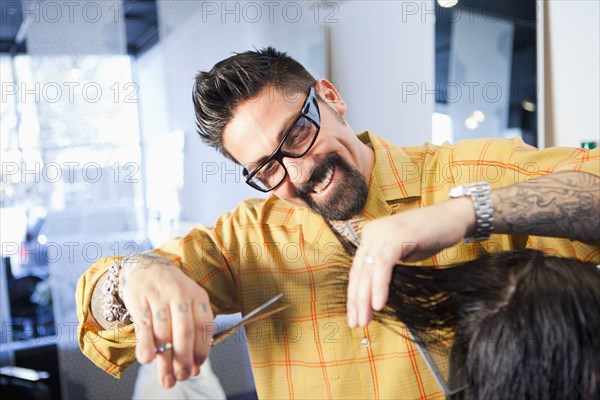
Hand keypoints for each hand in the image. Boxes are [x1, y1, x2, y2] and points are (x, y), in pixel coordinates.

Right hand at [119, 254, 213, 387]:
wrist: (145, 266)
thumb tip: (195, 368)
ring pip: (163, 333)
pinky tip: (147, 360)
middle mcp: (180, 294)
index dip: (202, 350)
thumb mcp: (188, 304)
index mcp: (198, 296)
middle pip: (185, 331)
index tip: (197, 368)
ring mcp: (159, 296)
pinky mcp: (139, 300)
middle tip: (182, 377)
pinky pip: (144, 326)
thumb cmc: (171, 292)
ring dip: (165, 360)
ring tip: (167, 379)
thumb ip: (192, 333)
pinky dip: (146, 345)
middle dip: (184, 359)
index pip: (204, 326)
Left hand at [346, 197, 474, 327]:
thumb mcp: (403, 253)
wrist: (455, 217)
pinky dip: (380, 286)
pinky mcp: (397, 236)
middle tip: (357, 323)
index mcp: (371, 236)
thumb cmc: (431, 236)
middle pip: (359, 271)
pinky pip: (383, 265)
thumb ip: (387, 267)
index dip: (355, 294)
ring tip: (365, 319)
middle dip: (356, 300)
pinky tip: (379, 304)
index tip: (355, 315)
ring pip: (368, 270)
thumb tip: (374, 293)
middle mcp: (373, 232)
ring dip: (365, 298)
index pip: (357, 269)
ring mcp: (383, 232)